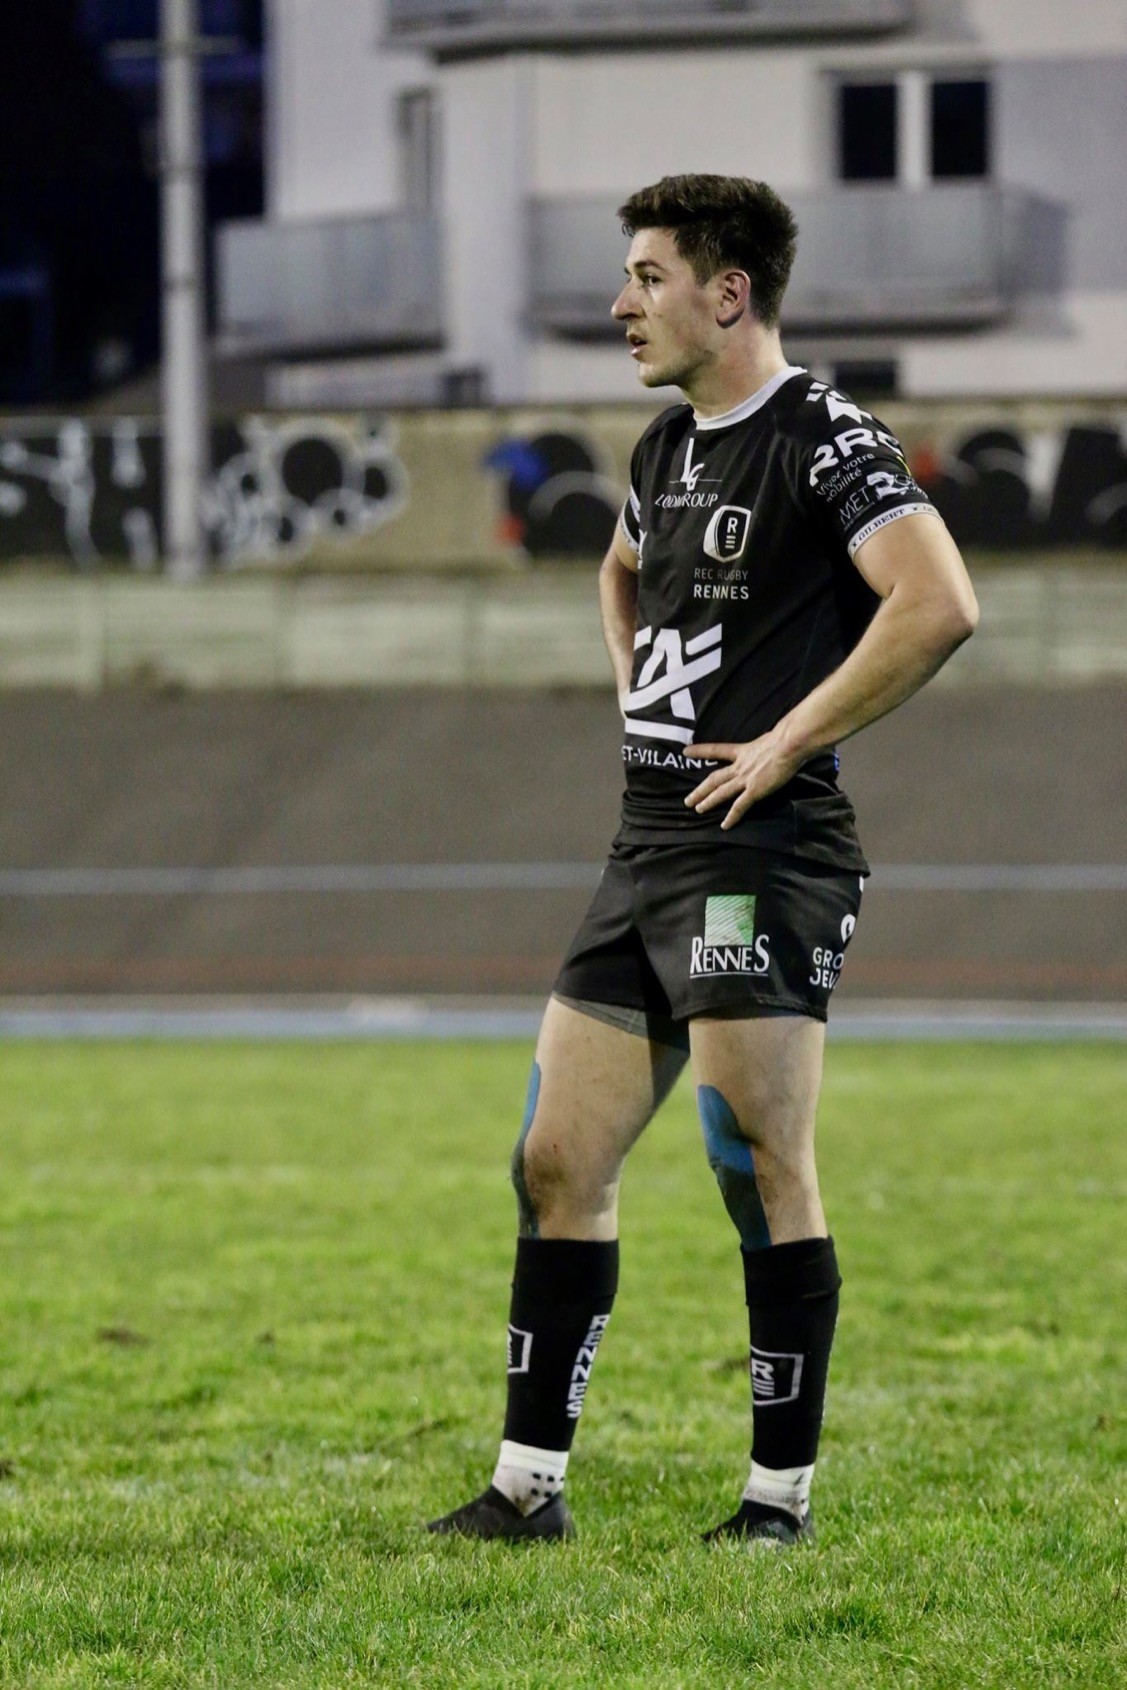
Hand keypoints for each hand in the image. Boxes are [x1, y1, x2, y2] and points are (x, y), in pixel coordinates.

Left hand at [683, 726, 801, 829]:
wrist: (789, 744)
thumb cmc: (785, 738)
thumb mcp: (769, 737)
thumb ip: (765, 744)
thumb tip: (771, 744)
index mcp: (742, 751)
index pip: (716, 750)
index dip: (700, 751)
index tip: (686, 752)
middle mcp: (740, 766)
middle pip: (714, 779)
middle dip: (700, 790)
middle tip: (687, 800)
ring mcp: (745, 779)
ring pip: (721, 792)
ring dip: (708, 802)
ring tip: (698, 810)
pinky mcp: (754, 790)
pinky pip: (739, 806)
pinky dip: (732, 817)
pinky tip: (725, 826)